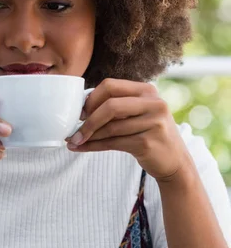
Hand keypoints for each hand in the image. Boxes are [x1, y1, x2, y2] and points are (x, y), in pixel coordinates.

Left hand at [66, 78, 190, 181]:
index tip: (79, 112)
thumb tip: (80, 109)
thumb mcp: (138, 113)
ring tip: (73, 141)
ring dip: (88, 135)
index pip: (110, 86)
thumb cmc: (148, 134)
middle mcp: (153, 103)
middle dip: (88, 119)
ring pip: (110, 127)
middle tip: (74, 129)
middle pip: (110, 105)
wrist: (174, 161)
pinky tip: (81, 148)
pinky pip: (113, 143)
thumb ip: (116, 106)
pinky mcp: (147, 143)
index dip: (91, 99)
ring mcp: (153, 123)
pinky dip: (93, 146)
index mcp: (147, 90)